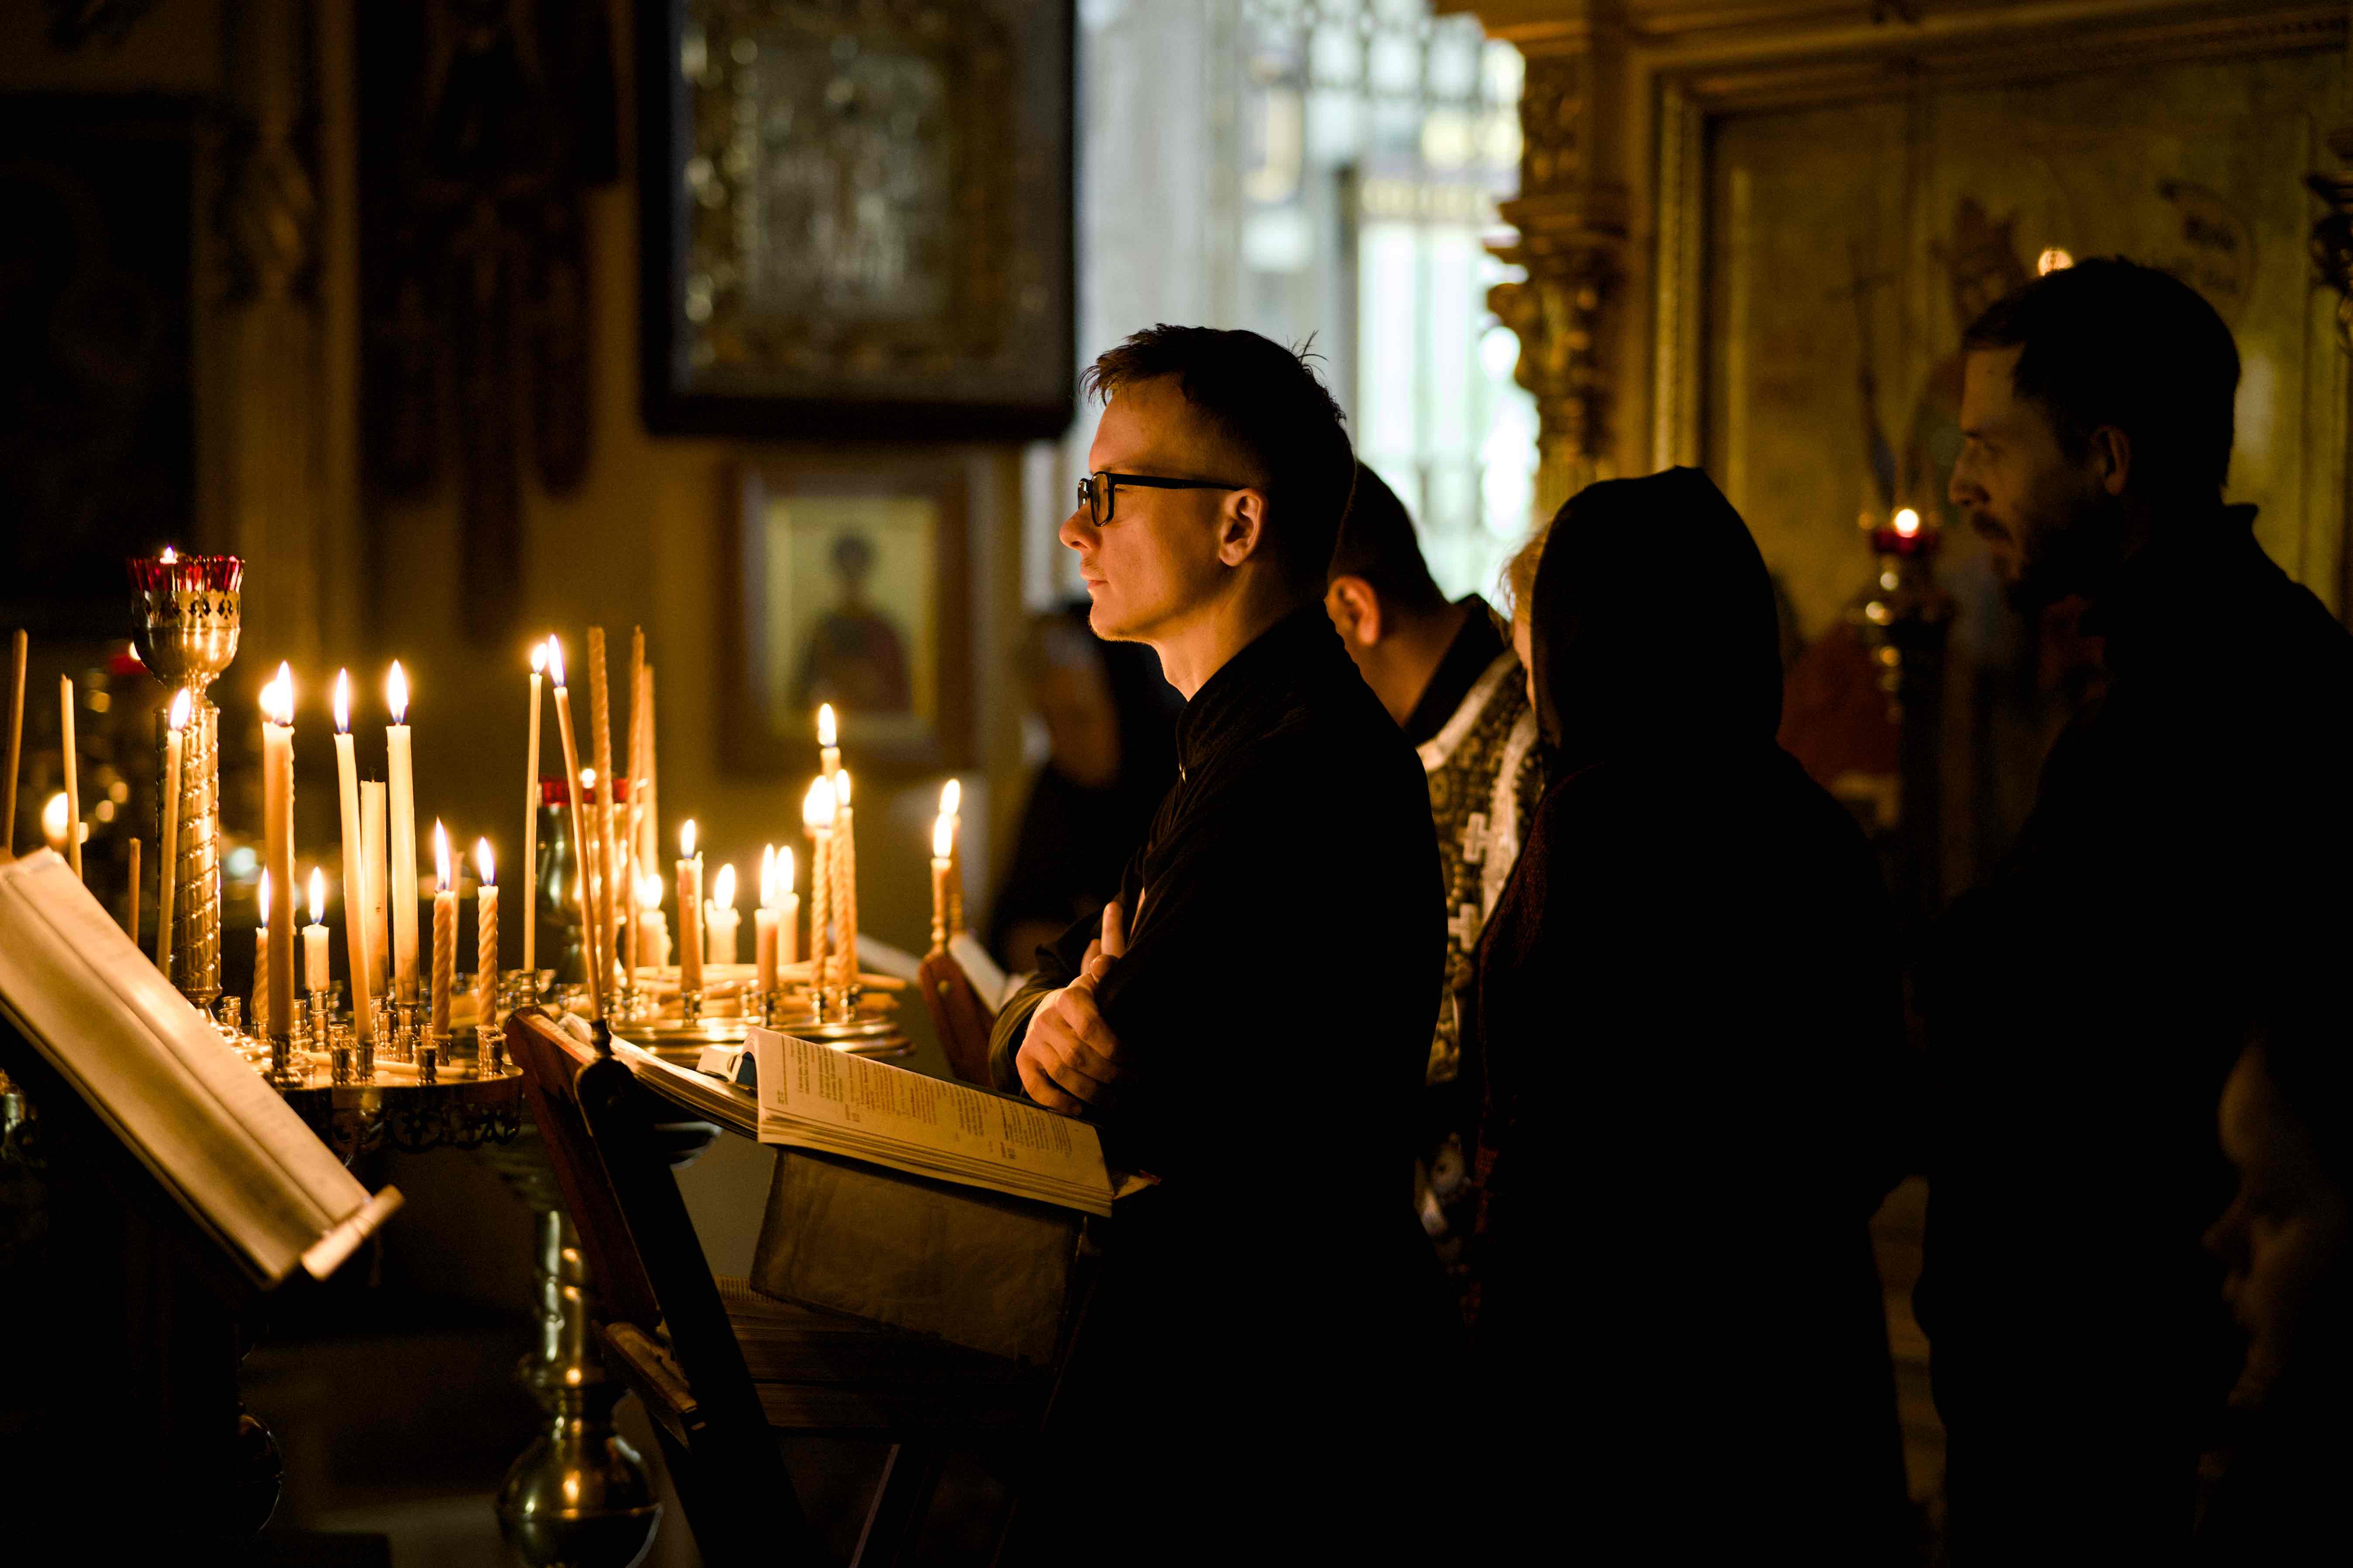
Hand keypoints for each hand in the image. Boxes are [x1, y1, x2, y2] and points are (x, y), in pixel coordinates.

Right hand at [1016, 901, 1127, 1114]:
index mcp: (1069, 998)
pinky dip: (1060, 1102)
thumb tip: (1118, 908)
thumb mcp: (1099, 975)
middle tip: (1138, 1089)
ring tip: (1121, 1105)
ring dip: (1095, 1094)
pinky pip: (1039, 1088)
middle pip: (1081, 1057)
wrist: (1046, 1012)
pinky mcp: (1023, 1063)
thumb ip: (1112, 952)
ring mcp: (1032, 1043)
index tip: (1141, 1063)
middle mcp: (1046, 1020)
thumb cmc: (1085, 998)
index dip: (1119, 1050)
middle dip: (1113, 1077)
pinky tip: (1082, 1110)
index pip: (1093, 1028)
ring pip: (1064, 1075)